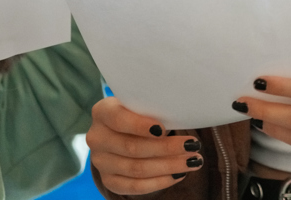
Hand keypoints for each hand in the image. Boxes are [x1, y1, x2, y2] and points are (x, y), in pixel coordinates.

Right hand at [86, 97, 205, 194]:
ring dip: (169, 166)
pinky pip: (134, 186)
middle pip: (132, 147)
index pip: (118, 119)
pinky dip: (159, 181)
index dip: (140, 126)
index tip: (163, 129)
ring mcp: (100, 162)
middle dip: (166, 148)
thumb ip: (154, 107)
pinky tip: (179, 174)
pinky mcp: (109, 180)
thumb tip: (184, 113)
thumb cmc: (140, 112)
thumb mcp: (143, 103)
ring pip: (136, 169)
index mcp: (102, 112)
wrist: (124, 131)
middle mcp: (96, 137)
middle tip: (193, 145)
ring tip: (193, 160)